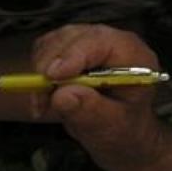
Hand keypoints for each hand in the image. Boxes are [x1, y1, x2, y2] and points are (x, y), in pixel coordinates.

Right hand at [30, 24, 166, 170]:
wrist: (122, 132)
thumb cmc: (124, 128)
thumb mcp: (113, 127)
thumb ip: (91, 111)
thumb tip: (63, 95)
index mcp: (133, 55)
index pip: (100, 42)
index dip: (73, 55)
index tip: (52, 77)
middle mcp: (111, 41)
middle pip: (72, 38)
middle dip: (50, 67)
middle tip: (41, 99)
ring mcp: (89, 41)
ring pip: (54, 42)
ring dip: (41, 72)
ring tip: (44, 104)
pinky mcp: (70, 46)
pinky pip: (45, 49)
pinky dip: (38, 71)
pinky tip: (45, 95)